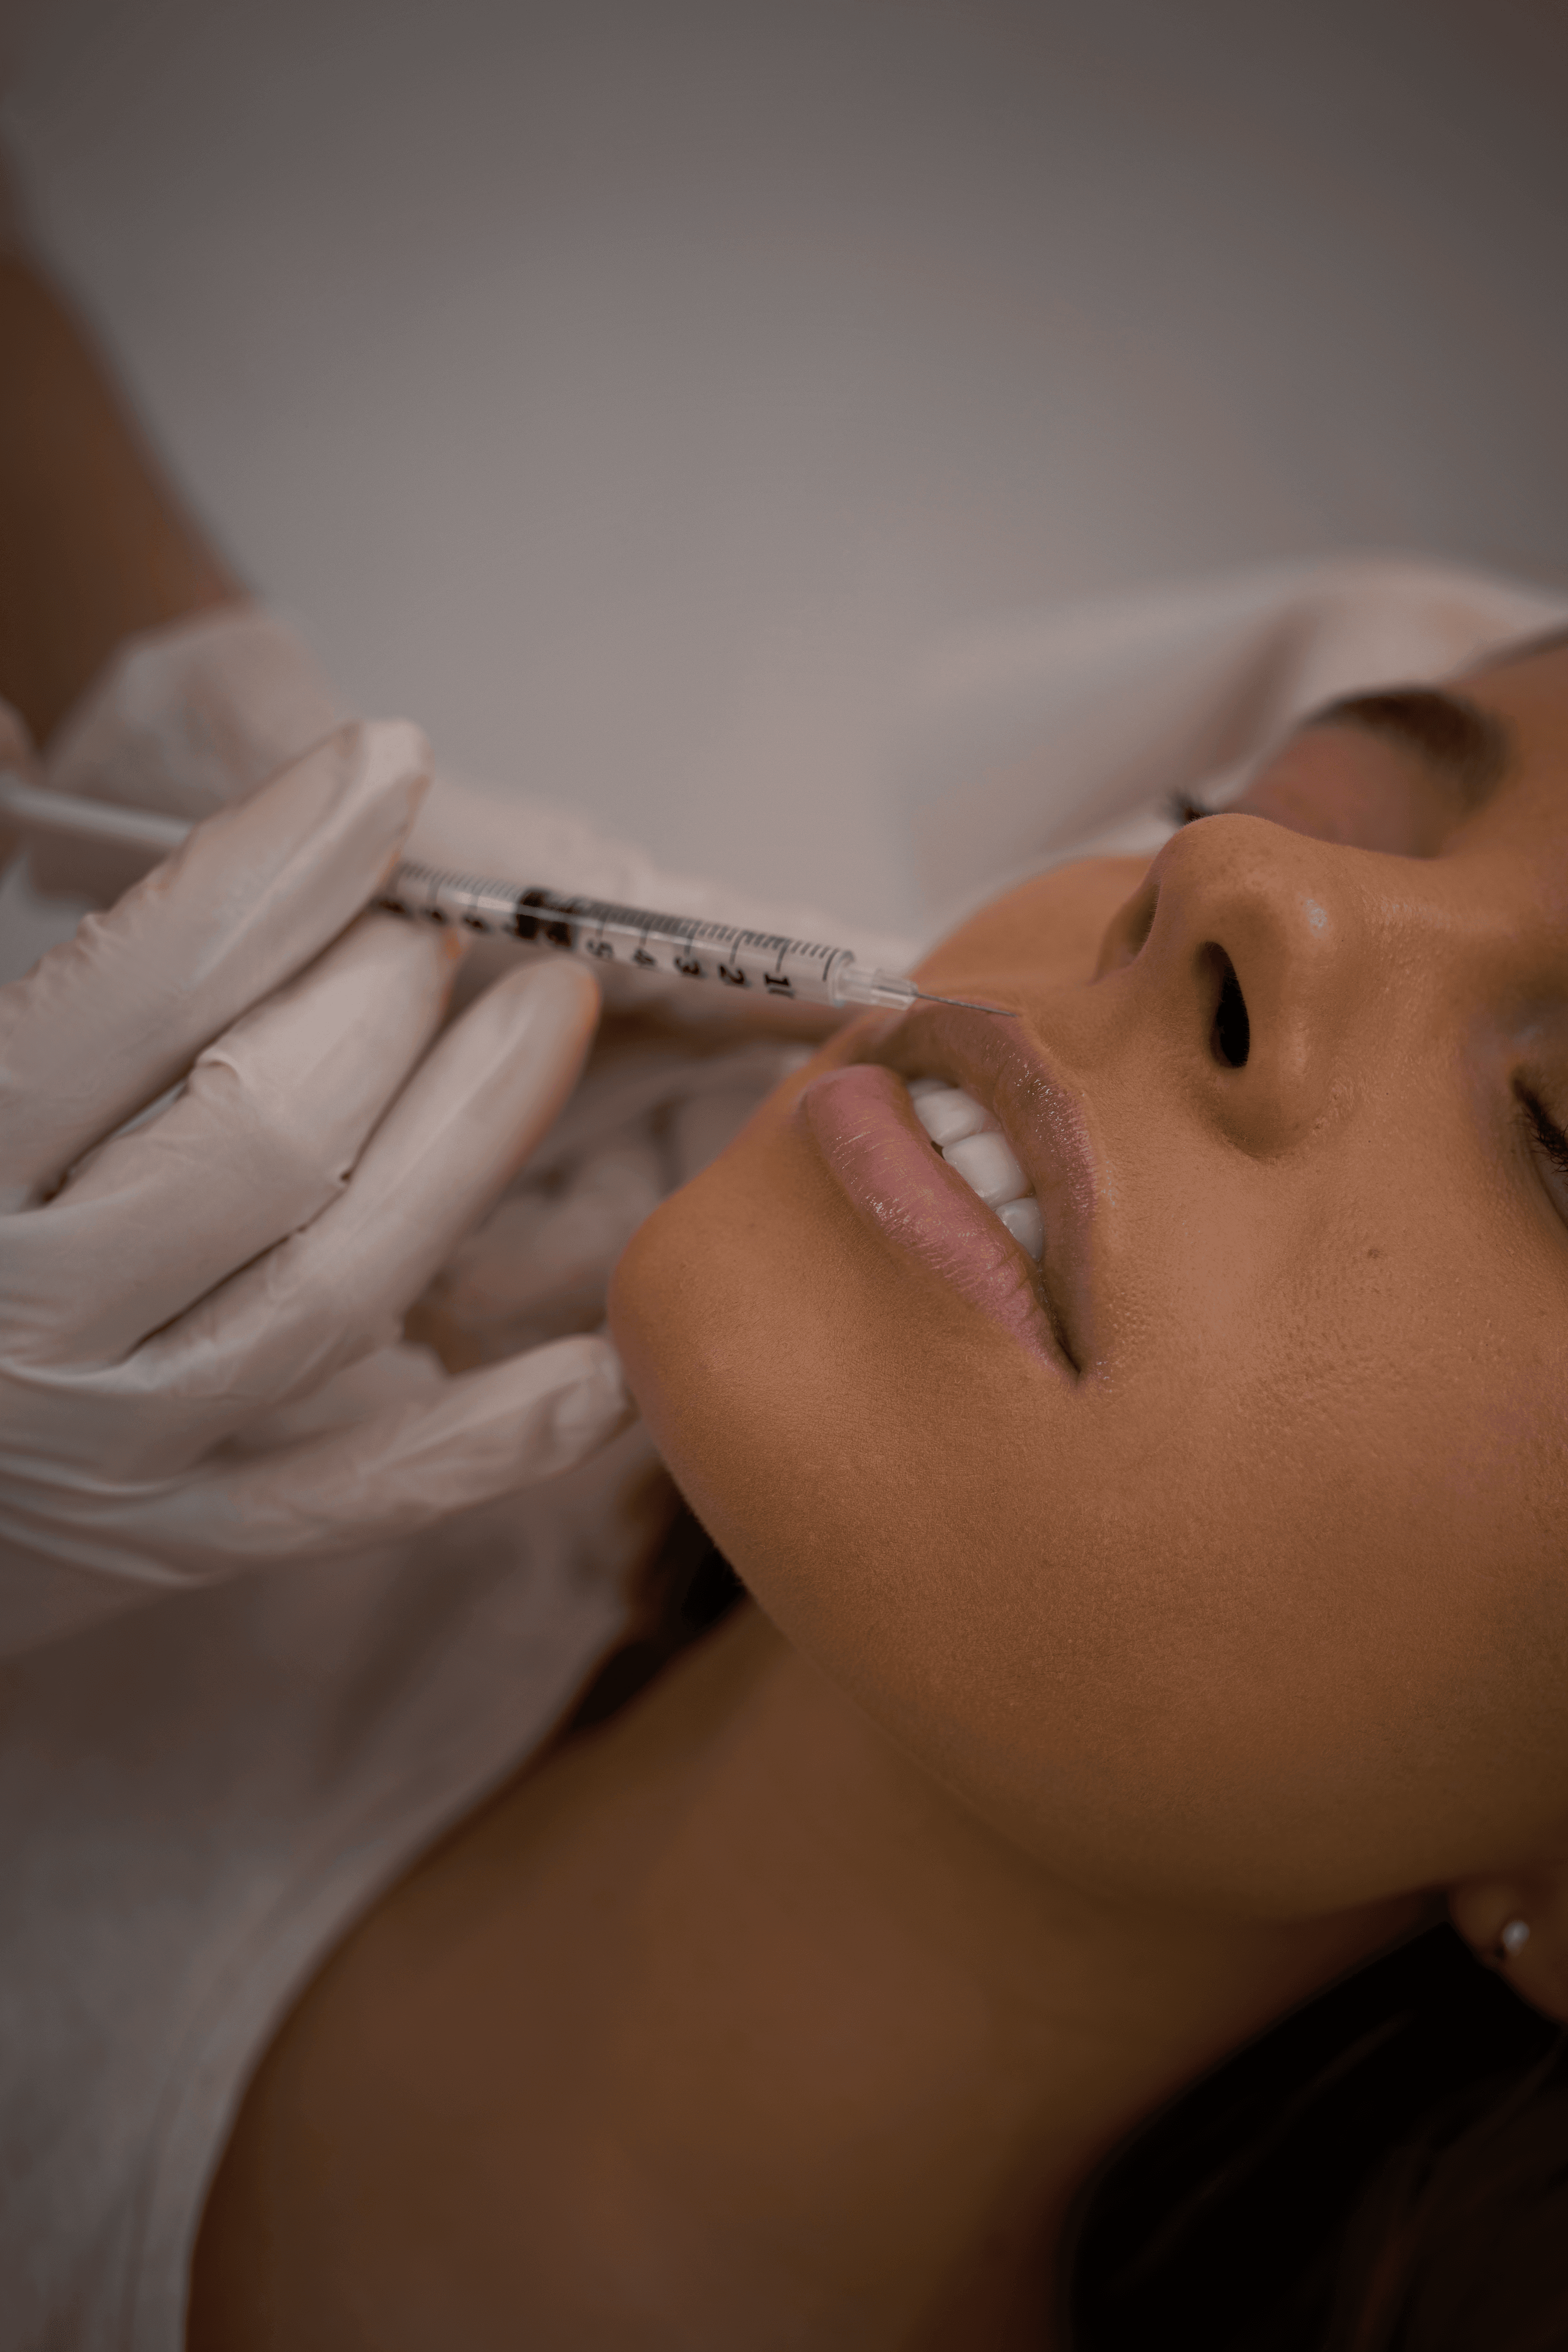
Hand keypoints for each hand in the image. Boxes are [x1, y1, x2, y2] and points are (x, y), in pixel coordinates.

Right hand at [0, 720, 632, 1657]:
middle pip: (259, 1139)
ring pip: (332, 1293)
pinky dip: (485, 1440)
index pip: (136, 993)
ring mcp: (107, 1444)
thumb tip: (16, 718)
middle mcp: (21, 1312)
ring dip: (466, 1149)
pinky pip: (352, 1497)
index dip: (278, 866)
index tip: (388, 766)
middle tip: (438, 927)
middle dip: (377, 1007)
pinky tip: (602, 1367)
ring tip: (549, 1019)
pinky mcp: (172, 1542)